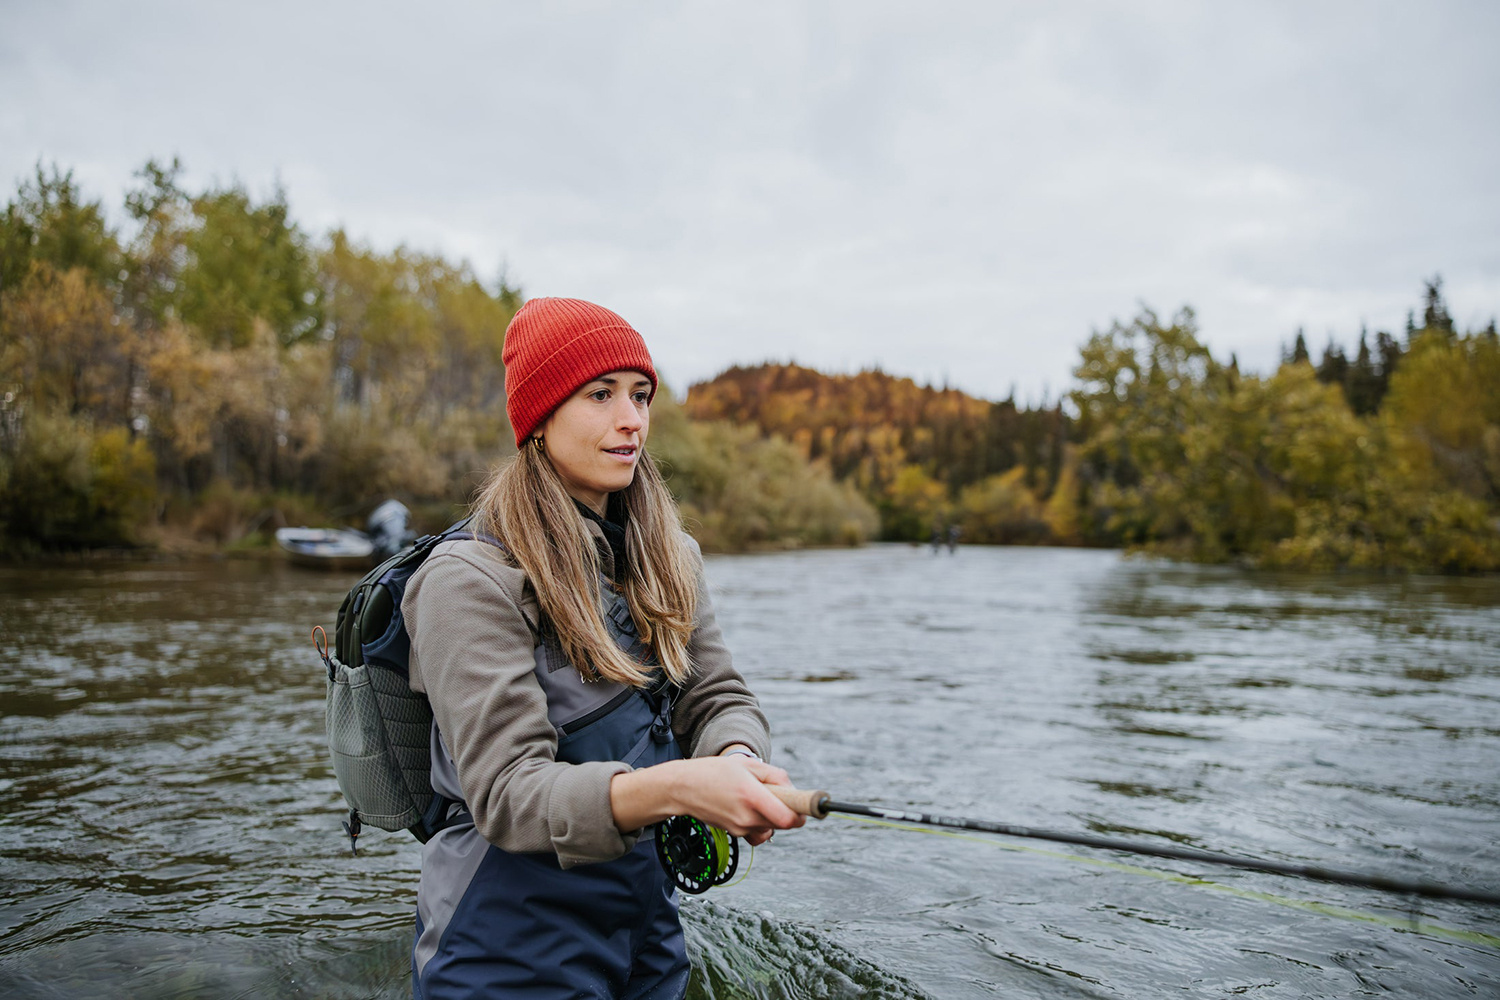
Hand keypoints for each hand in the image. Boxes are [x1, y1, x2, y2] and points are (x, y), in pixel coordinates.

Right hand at [610, 756, 805, 840]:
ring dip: (774, 816)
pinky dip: (761, 822)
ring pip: (772, 828)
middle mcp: (747, 817)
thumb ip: (774, 775)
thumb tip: (791, 788)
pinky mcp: (735, 833)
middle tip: (778, 792)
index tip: (810, 806)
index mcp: (752, 796)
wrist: (681, 789)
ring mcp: (740, 828)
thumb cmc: (712, 772)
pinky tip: (750, 808)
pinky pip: (759, 831)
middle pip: (784, 823)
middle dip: (788, 809)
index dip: (803, 813)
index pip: (788, 818)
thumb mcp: (746, 764)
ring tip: (759, 798)